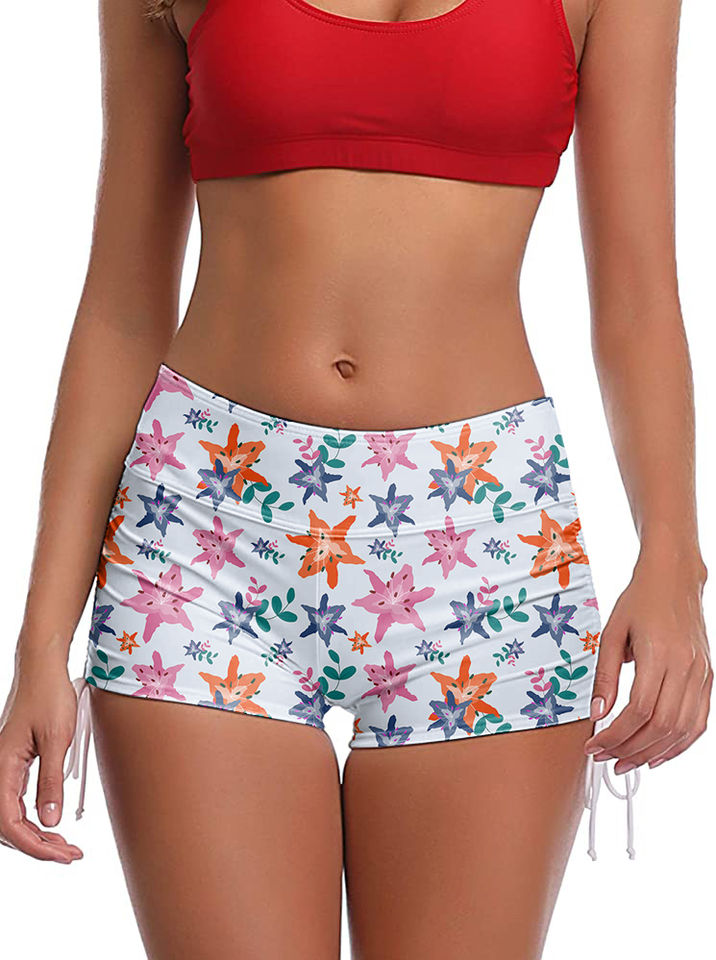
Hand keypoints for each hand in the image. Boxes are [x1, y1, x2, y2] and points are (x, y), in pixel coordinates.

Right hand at [0, 654, 83, 862]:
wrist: (43, 669)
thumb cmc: (49, 697)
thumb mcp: (57, 740)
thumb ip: (51, 782)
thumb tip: (50, 822)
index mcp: (2, 767)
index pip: (9, 823)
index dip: (34, 846)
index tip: (61, 855)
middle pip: (8, 825)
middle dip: (38, 846)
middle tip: (71, 855)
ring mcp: (4, 768)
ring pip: (12, 816)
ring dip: (37, 835)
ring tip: (65, 846)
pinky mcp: (15, 763)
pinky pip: (17, 800)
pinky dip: (34, 818)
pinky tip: (52, 824)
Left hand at [585, 552, 711, 772]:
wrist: (673, 579)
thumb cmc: (640, 601)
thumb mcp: (611, 633)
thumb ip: (604, 675)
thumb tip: (597, 713)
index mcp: (659, 654)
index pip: (639, 710)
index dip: (615, 735)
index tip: (595, 745)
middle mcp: (686, 667)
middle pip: (661, 725)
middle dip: (630, 749)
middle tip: (606, 759)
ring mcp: (701, 674)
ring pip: (682, 730)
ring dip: (654, 753)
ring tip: (627, 762)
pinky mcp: (708, 678)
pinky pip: (699, 721)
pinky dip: (679, 744)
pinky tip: (658, 753)